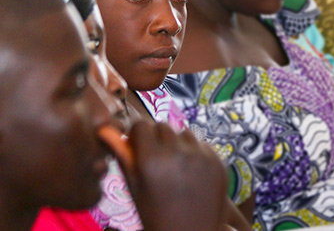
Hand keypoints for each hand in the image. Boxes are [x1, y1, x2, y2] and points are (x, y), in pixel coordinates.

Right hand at [113, 122, 227, 230]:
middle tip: (155, 156)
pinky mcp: (218, 160)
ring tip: (175, 165)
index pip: (141, 125)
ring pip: (184, 132)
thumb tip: (109, 132)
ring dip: (177, 142)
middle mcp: (178, 153)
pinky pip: (202, 144)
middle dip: (156, 137)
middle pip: (163, 126)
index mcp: (152, 161)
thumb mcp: (135, 189)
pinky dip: (195, 152)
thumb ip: (124, 158)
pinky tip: (191, 172)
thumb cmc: (156, 215)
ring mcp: (201, 156)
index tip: (136, 144)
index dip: (137, 134)